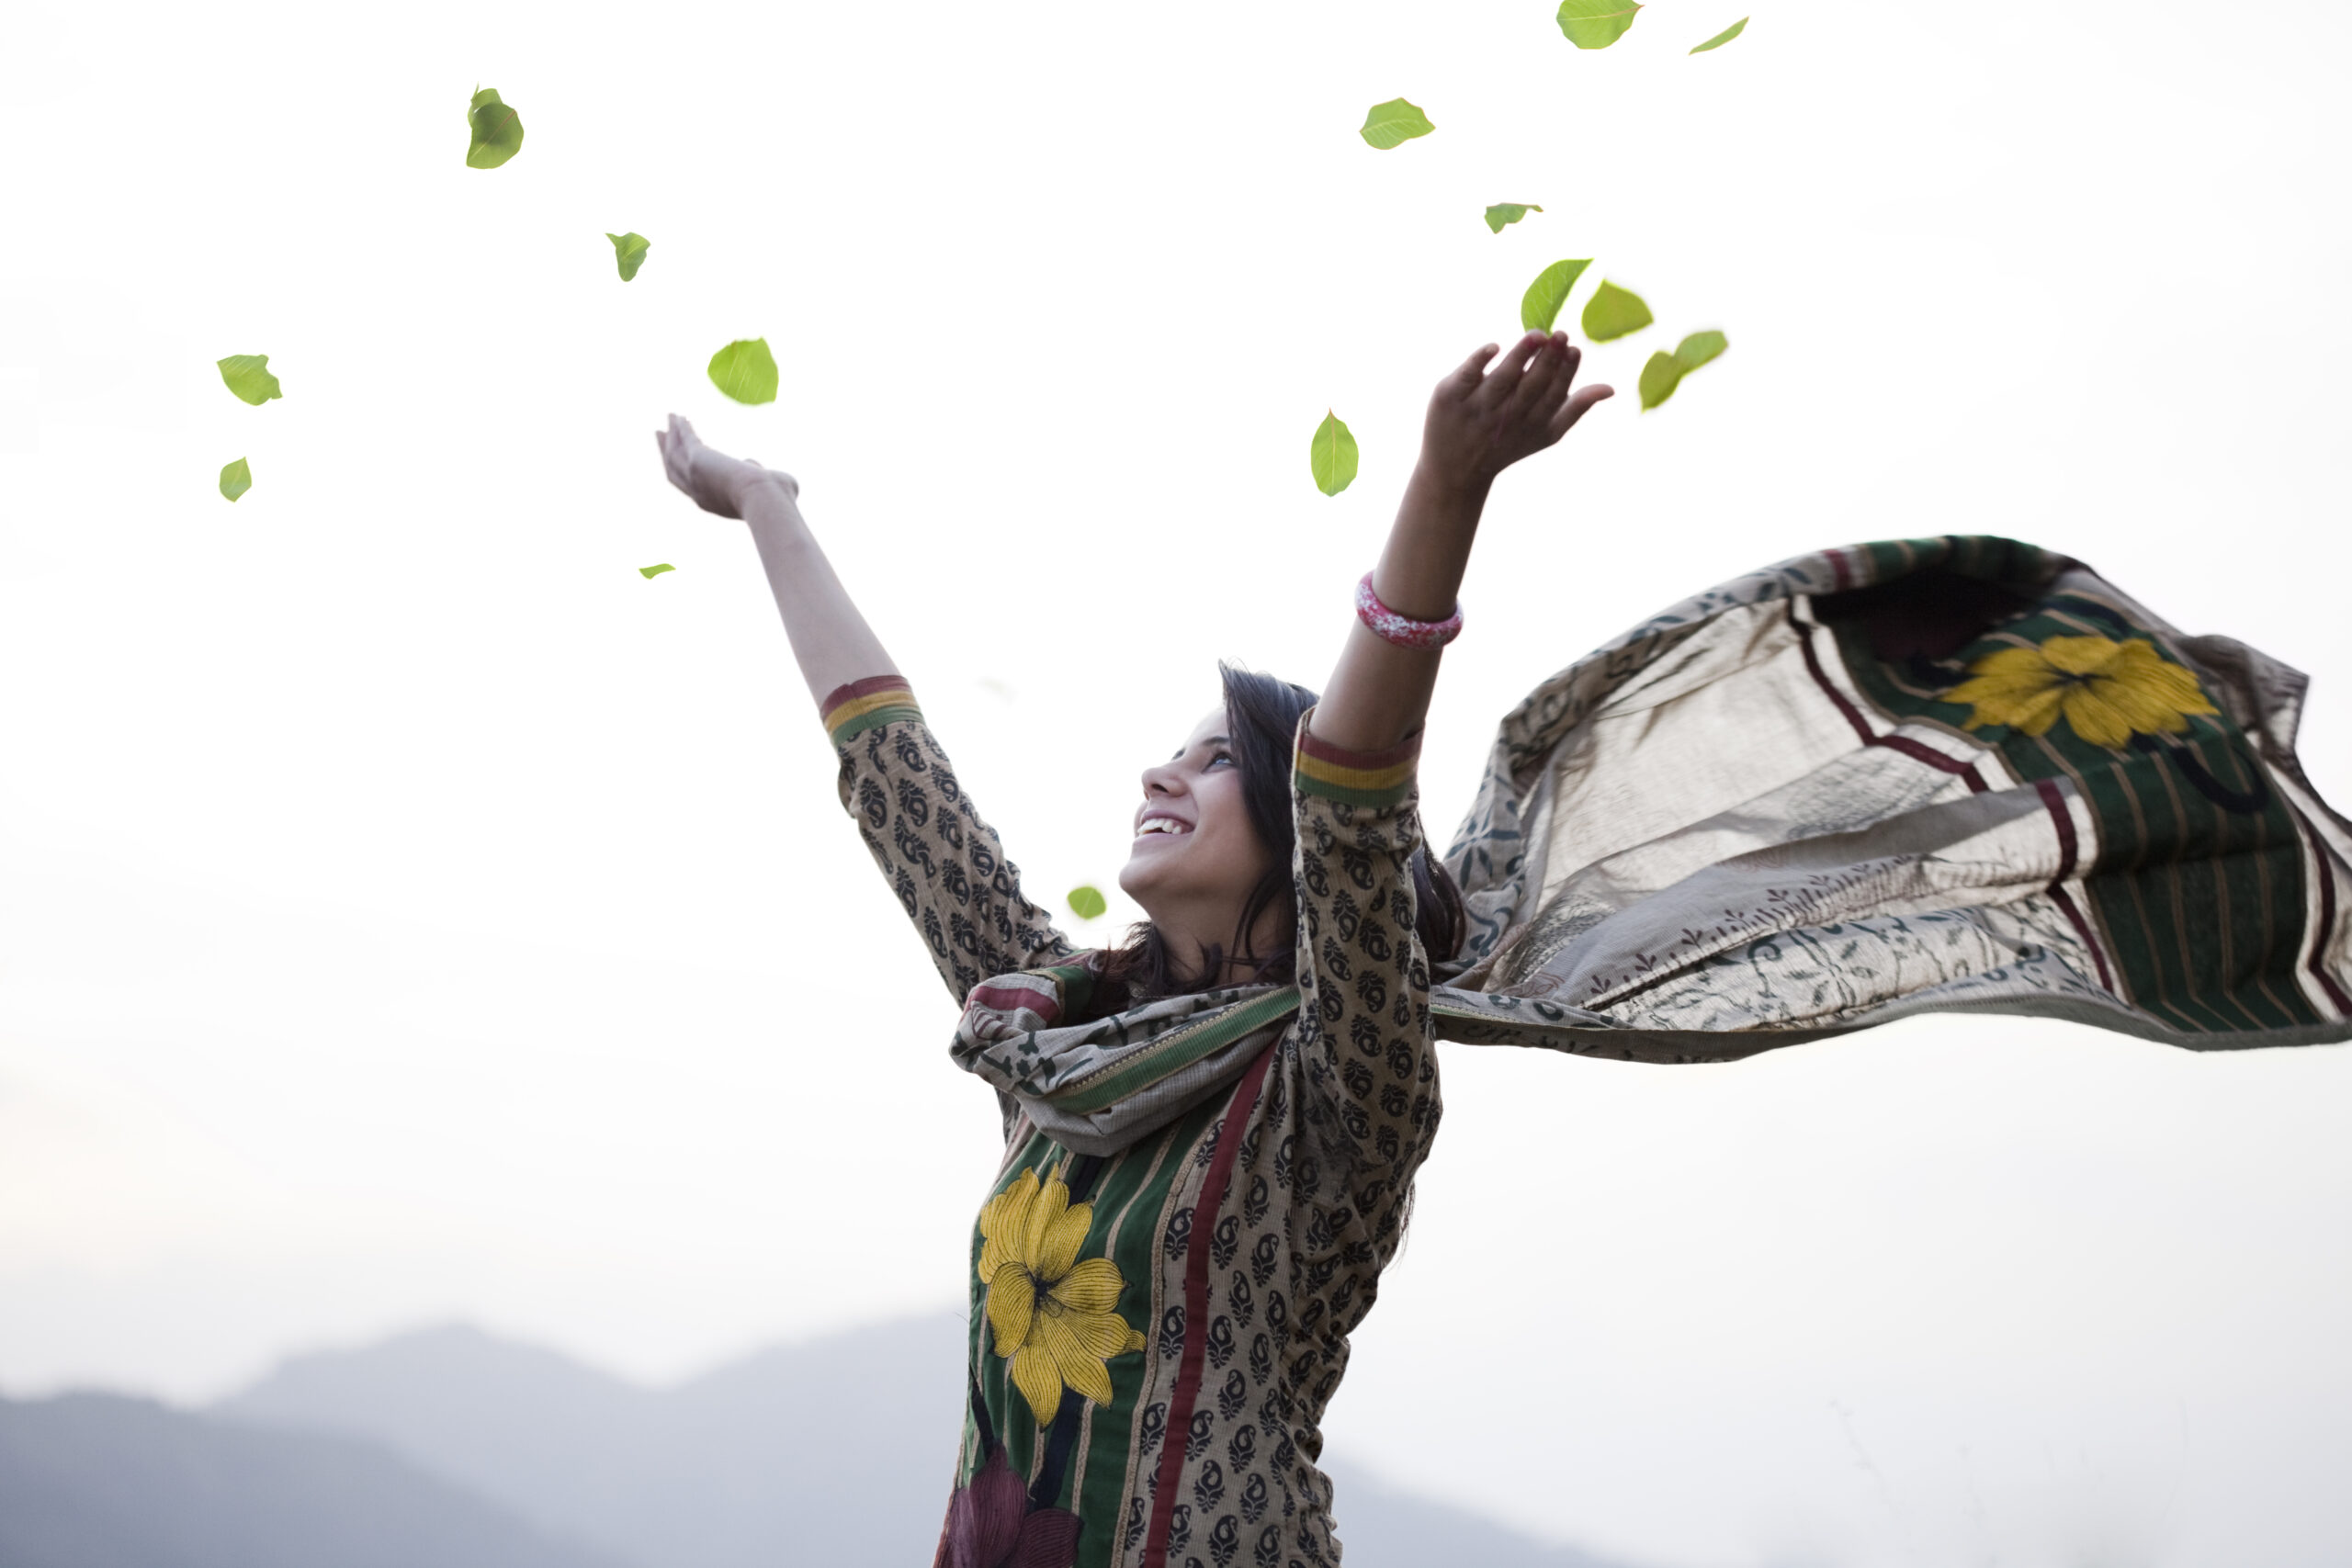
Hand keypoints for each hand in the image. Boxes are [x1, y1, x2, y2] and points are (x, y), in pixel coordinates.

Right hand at [654, 413, 798, 519]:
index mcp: (712, 504)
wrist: (765, 498)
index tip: (682, 456)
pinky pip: (685, 440)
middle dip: (666, 451)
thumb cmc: (774, 499)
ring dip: (671, 435)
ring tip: (670, 418)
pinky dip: (681, 428)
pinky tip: (680, 415)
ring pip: (674, 454)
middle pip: (674, 470)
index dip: (683, 471)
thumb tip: (751, 462)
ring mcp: (694, 477)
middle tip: (660, 435)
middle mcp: (698, 494)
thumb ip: (757, 474)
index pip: (692, 486)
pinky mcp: (697, 459)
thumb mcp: (764, 486)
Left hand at [1420, 331, 1612, 490]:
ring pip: (1501, 380)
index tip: (1575, 349)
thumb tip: (1610, 388)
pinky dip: (1478, 362)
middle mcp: (1505, 417)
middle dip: (1547, 361)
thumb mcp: (1544, 433)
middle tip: (1561, 335)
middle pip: (1530, 388)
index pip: (1553, 397)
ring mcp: (1476, 408)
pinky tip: (1494, 347)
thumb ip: (1576, 409)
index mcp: (1532, 424)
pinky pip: (1466, 377)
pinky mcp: (1449, 397)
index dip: (1565, 374)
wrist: (1453, 472)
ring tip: (1537, 335)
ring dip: (1519, 357)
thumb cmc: (1506, 443)